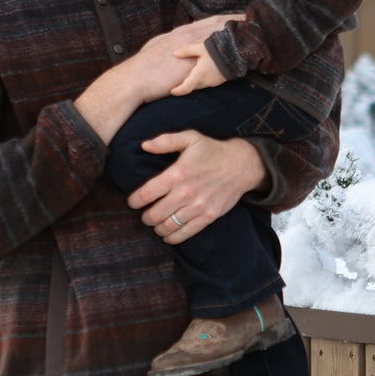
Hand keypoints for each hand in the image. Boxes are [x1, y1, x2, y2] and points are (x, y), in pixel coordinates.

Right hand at [73, 13, 245, 143]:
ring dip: (238, 30)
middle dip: (236, 20)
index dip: (224, 19)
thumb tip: (173, 50)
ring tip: (255, 29)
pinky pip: (219, 49)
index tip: (237, 17)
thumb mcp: (156, 52)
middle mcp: (188, 34)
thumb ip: (169, 48)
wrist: (134, 80)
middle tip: (254, 18)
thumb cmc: (142, 71)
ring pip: (222, 32)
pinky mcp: (195, 58)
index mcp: (180, 33)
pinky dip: (233, 46)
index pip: (207, 21)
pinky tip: (246, 48)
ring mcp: (192, 45)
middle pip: (218, 22)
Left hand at [127, 130, 266, 243]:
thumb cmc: (212, 150)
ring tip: (155, 223)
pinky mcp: (209, 216)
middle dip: (145, 217)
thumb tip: (144, 145)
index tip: (132, 202)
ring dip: (157, 228)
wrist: (241, 165)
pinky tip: (167, 234)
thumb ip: (165, 141)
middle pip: (154, 215)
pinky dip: (172, 238)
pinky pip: (185, 233)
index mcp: (178, 173)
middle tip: (145, 214)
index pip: (147, 194)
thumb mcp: (190, 138)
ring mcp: (198, 206)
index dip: (134, 201)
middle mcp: (186, 192)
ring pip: (168, 226)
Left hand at [169, 42, 226, 95]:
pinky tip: (201, 74)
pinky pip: (207, 84)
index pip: (186, 88)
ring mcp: (213, 83)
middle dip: (185, 86)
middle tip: (176, 84)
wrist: (236, 53)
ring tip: (188, 78)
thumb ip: (187, 50)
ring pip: (199, 86)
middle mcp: (206, 81)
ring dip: (194, 83)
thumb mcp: (200, 48)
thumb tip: (175, 53)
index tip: (172, 92)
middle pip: (192, 87)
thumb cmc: (217, 50)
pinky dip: (201, 81)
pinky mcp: (219, 82)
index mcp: (200, 74)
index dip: (178, 91)